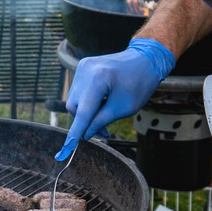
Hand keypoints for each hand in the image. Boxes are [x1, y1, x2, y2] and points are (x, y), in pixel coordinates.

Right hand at [57, 38, 173, 158]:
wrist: (145, 59)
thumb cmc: (140, 83)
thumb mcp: (124, 108)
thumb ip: (101, 121)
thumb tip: (85, 135)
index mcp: (99, 79)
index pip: (83, 112)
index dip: (75, 133)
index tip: (65, 151)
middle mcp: (86, 71)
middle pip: (74, 107)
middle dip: (85, 122)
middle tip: (104, 132)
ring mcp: (83, 67)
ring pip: (74, 100)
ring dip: (85, 113)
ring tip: (104, 116)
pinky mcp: (83, 67)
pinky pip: (78, 91)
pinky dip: (86, 102)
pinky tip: (101, 103)